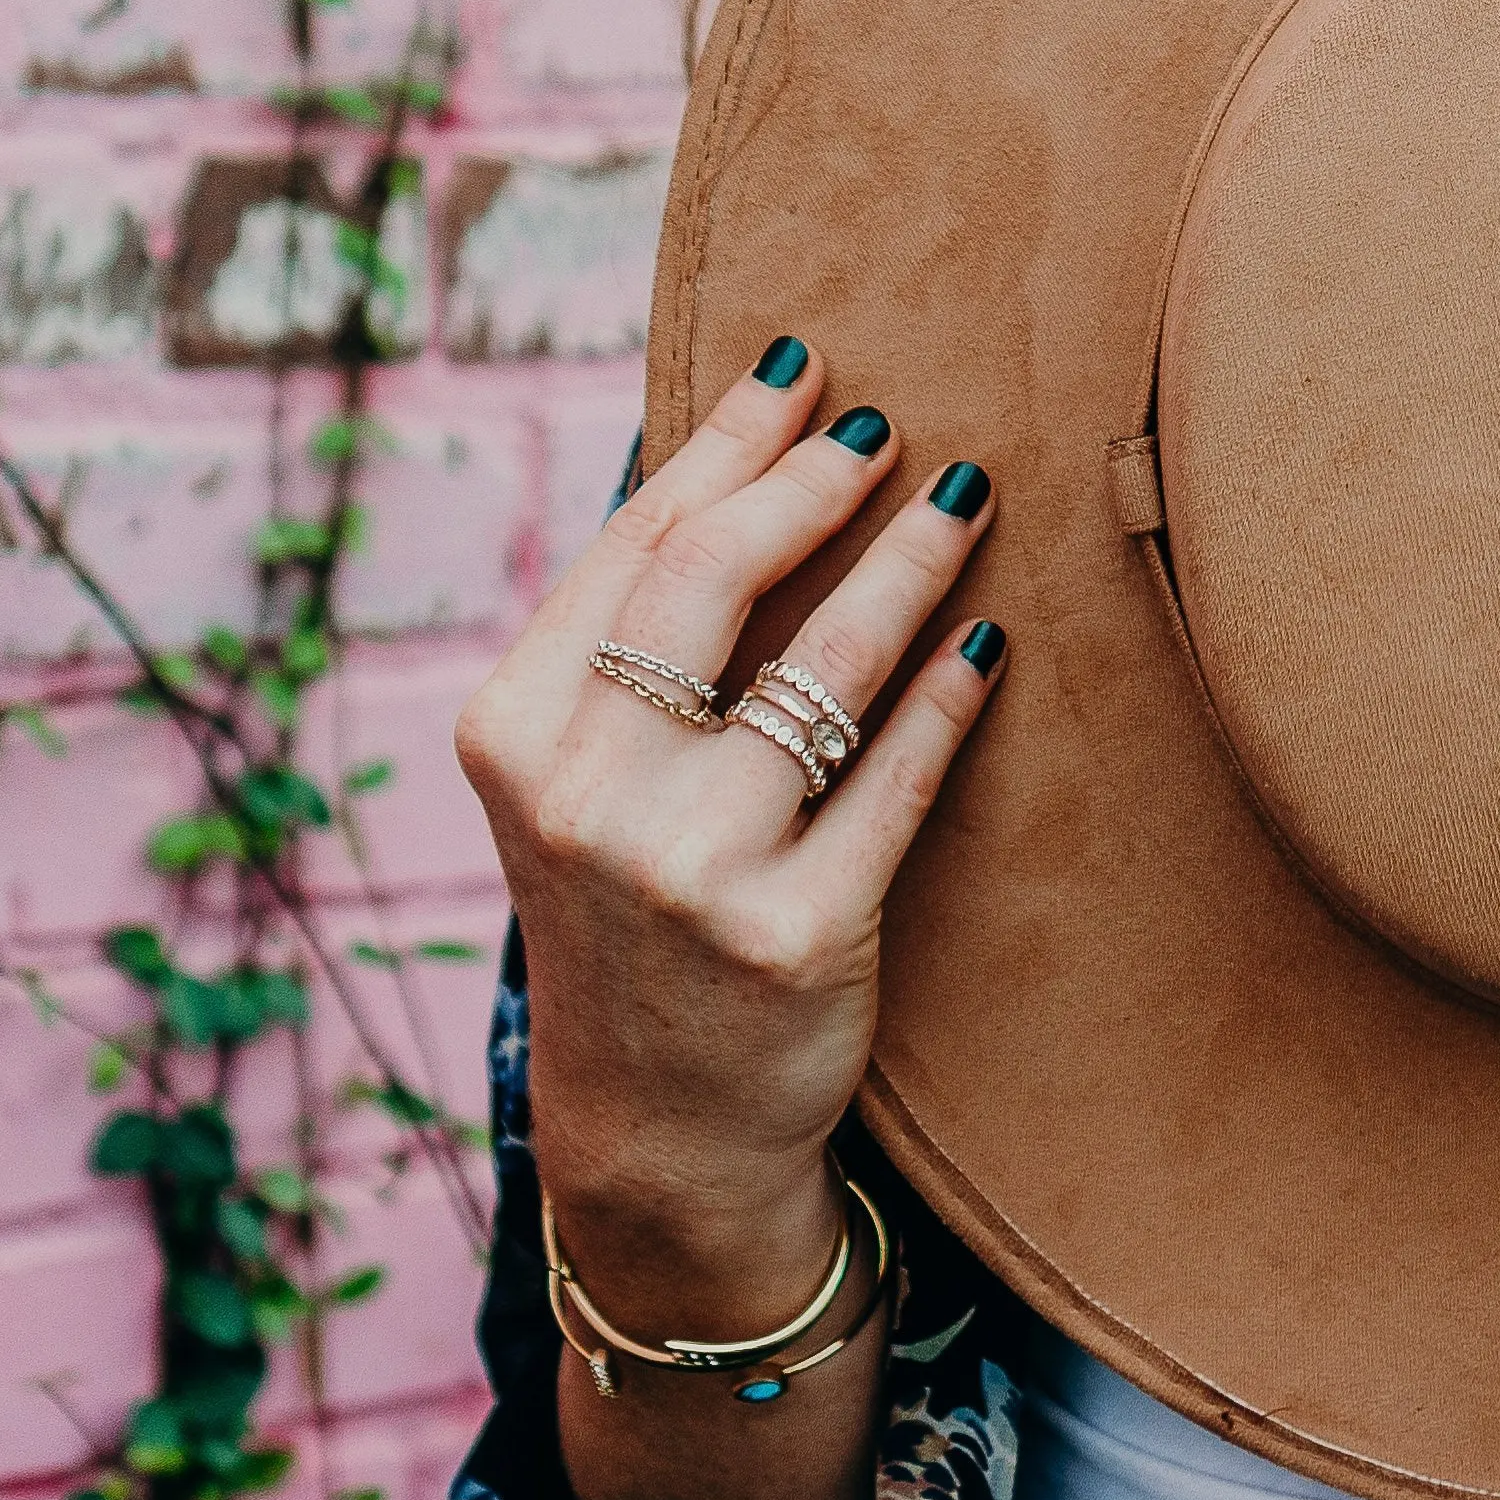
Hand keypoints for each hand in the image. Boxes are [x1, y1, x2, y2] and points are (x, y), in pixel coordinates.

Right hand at [454, 341, 1004, 1370]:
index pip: (636, 543)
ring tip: (967, 496)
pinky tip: (985, 638)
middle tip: (890, 431)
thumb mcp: (578, 775)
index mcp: (513, 732)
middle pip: (714, 578)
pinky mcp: (798, 937)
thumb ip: (632, 633)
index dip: (730, 442)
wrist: (660, 1130)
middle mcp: (587, 798)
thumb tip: (740, 443)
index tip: (806, 369)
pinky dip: (949, 693)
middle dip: (814, 483)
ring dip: (909, 561)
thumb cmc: (631, 903)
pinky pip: (899, 777)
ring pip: (825, 666)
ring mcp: (690, 872)